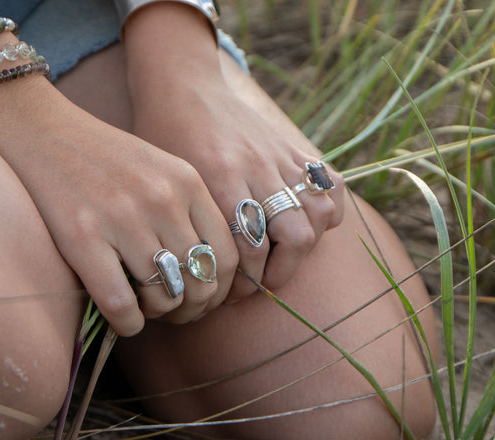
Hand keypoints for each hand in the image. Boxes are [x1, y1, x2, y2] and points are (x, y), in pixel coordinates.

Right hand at [0, 79, 237, 335]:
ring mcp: (122, 217)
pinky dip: (128, 322)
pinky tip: (123, 317)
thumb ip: (188, 212)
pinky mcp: (82, 236)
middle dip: (193, 309)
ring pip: (165, 297)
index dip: (221, 290)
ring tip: (147, 310)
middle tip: (176, 312)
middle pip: (201, 281)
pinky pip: (121, 303)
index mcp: (187, 183)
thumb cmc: (105, 159)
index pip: (228, 256)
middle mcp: (162, 200)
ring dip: (159, 315)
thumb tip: (209, 275)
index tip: (204, 298)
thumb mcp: (161, 171)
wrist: (42, 130)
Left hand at [123, 4, 344, 300]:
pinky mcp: (295, 148)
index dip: (242, 282)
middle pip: (294, 237)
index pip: (248, 247)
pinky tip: (304, 223)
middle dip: (277, 273)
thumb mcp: (168, 184)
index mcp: (218, 177)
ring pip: (317, 215)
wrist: (184, 89)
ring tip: (279, 261)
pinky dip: (325, 212)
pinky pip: (330, 187)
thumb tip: (205, 279)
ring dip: (302, 250)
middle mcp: (255, 167)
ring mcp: (280, 156)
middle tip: (257, 285)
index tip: (230, 295)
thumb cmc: (164, 141)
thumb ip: (193, 226)